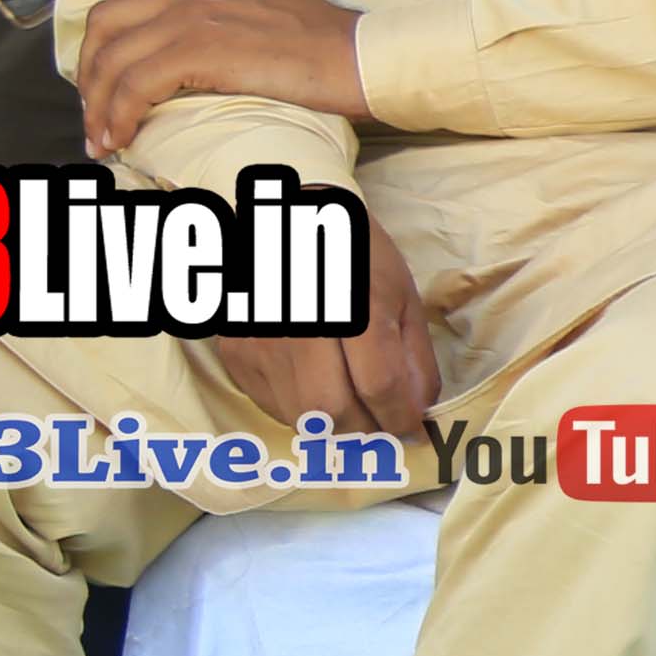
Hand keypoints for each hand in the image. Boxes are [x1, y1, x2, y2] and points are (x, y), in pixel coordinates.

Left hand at [72, 0, 364, 157]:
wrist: (362, 57)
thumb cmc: (328, 48)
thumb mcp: (264, 13)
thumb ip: (223, 20)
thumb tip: (197, 57)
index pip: (124, 4)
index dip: (102, 49)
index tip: (105, 89)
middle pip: (104, 26)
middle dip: (89, 75)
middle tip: (96, 117)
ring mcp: (194, 16)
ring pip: (112, 59)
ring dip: (97, 106)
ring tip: (103, 141)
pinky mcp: (201, 50)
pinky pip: (134, 85)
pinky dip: (118, 115)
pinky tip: (123, 139)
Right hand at [215, 213, 434, 454]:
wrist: (287, 226)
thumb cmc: (355, 258)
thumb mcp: (402, 297)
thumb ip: (414, 360)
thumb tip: (418, 413)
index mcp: (353, 304)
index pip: (378, 384)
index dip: (399, 416)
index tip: (411, 425)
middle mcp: (300, 325)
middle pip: (332, 410)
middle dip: (365, 430)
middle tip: (383, 423)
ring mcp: (261, 341)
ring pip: (300, 416)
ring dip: (335, 426)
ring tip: (356, 408)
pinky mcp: (237, 353)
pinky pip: (274, 406)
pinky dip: (304, 413)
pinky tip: (321, 389)